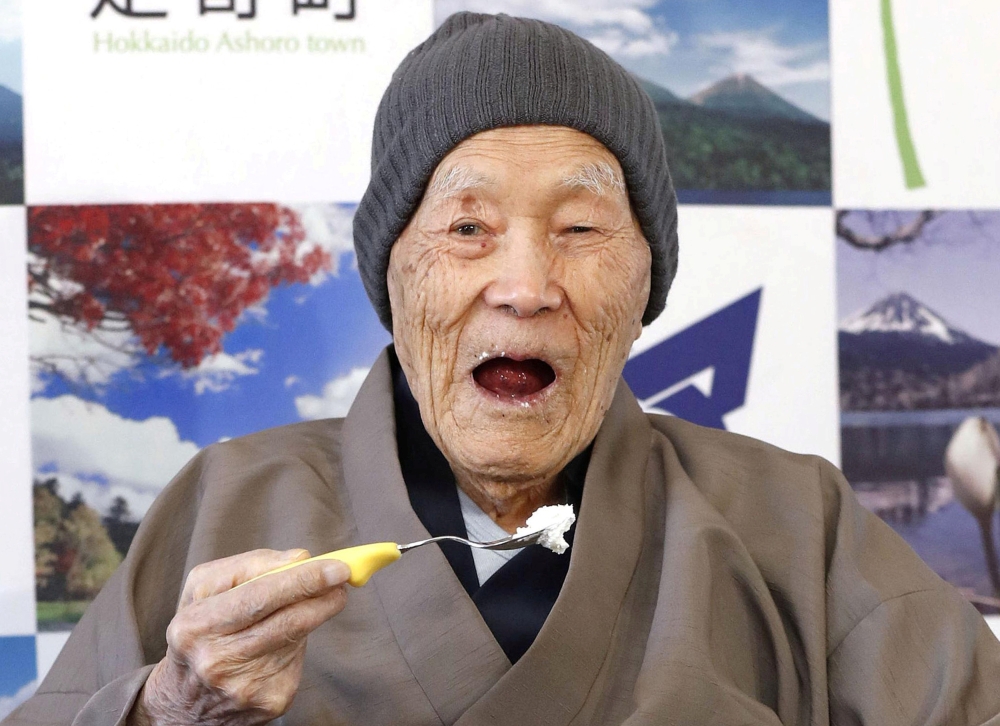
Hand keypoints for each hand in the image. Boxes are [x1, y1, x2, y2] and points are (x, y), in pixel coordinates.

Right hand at [128, 549, 348, 725]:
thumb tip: (299, 558)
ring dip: (318, 613)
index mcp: (195, 627)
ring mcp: (244, 687)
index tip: (336, 566)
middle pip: (287, 620)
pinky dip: (298, 643)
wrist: (186, 701)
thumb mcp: (204, 590)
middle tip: (342, 576)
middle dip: (322, 594)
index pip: (259, 597)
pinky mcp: (269, 703)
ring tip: (322, 598)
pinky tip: (286, 639)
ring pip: (297, 638)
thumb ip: (249, 566)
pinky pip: (297, 661)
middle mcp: (217, 662)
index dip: (302, 579)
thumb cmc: (199, 631)